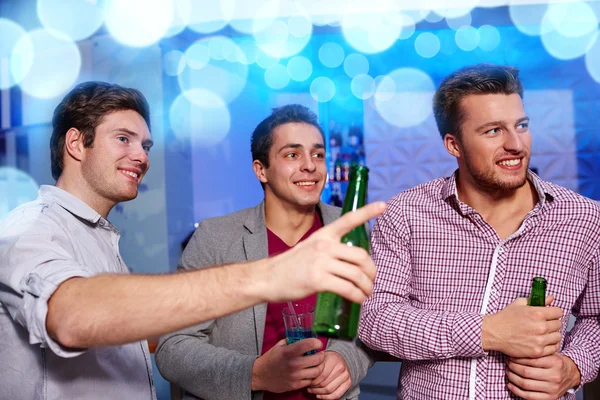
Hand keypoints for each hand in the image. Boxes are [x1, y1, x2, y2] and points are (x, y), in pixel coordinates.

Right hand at [251, 338, 324, 392]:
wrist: (260, 375)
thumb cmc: (270, 359)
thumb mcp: (279, 346)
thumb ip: (292, 341)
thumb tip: (303, 336)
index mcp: (289, 352)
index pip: (309, 344)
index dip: (317, 342)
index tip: (318, 343)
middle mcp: (294, 364)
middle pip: (318, 359)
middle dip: (321, 355)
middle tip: (319, 354)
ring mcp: (295, 376)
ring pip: (317, 371)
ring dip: (318, 366)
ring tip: (315, 364)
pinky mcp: (295, 385)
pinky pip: (310, 381)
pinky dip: (311, 376)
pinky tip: (308, 372)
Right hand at [264, 201, 385, 303]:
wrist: (267, 278)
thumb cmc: (290, 266)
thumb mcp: (309, 248)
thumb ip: (328, 250)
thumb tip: (350, 262)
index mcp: (323, 235)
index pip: (348, 219)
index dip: (367, 211)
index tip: (383, 205)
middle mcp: (324, 245)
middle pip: (361, 256)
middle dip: (371, 271)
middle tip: (371, 281)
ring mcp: (321, 262)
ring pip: (357, 274)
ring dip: (367, 287)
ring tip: (366, 293)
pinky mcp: (318, 280)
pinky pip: (347, 289)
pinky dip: (357, 296)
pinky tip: (358, 300)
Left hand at [307, 351, 351, 398]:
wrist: (341, 358)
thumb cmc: (328, 359)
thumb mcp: (321, 357)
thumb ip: (314, 363)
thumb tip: (306, 374)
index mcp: (333, 359)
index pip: (321, 375)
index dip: (312, 380)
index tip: (307, 381)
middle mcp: (341, 367)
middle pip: (324, 383)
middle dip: (314, 387)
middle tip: (308, 387)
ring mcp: (346, 376)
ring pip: (329, 390)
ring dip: (318, 392)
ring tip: (312, 390)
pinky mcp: (348, 383)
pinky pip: (337, 395)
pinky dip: (326, 398)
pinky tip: (319, 395)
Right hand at [482, 297, 562, 357]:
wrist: (494, 332)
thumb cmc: (506, 317)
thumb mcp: (520, 304)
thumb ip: (537, 301)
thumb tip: (551, 298)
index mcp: (538, 313)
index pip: (559, 312)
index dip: (554, 312)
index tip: (550, 315)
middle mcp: (541, 327)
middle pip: (558, 324)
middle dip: (552, 323)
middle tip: (544, 324)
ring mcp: (540, 340)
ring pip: (557, 337)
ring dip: (552, 335)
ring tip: (543, 334)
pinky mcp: (537, 351)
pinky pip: (553, 348)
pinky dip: (549, 345)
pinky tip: (542, 342)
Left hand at [506, 353, 580, 399]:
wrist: (571, 374)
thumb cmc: (556, 362)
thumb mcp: (550, 353)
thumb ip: (537, 351)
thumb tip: (515, 350)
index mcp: (555, 362)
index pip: (530, 359)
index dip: (517, 358)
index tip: (511, 356)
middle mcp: (555, 376)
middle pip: (526, 372)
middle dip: (512, 367)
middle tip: (508, 363)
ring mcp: (553, 389)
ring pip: (525, 384)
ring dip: (512, 377)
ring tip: (508, 371)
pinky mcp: (550, 398)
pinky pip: (528, 396)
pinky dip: (516, 390)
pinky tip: (510, 384)